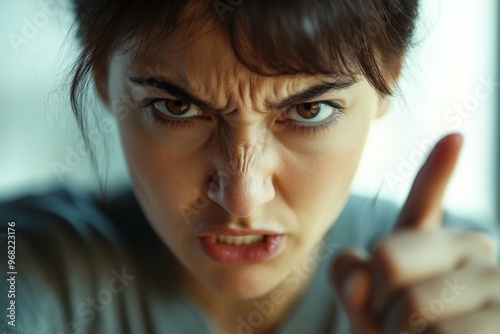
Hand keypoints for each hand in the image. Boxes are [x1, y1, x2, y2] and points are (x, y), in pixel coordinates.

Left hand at [330, 134, 499, 333]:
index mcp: (434, 242)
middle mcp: (472, 249)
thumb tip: (358, 280)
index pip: (425, 202)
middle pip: (388, 258)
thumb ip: (351, 280)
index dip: (436, 171)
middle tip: (394, 328)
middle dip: (376, 303)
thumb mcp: (363, 308)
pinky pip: (441, 333)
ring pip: (411, 303)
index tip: (452, 137)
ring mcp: (494, 282)